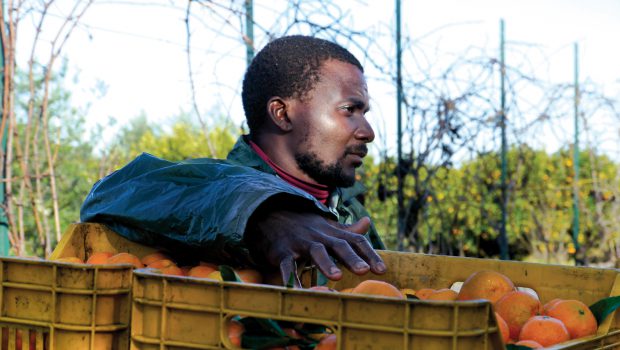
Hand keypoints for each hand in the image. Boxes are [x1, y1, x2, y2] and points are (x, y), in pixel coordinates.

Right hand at [245, 206, 385, 287]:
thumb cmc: (304, 225)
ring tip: (337, 277)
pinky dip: (292, 279)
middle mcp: (319, 236)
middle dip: (352, 258)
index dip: (369, 254)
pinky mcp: (282, 251)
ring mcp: (301, 242)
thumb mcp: (326, 225)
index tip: (382, 270)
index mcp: (332, 232)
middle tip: (365, 271)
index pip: (355, 240)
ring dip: (326, 263)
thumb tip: (367, 222)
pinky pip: (287, 265)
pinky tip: (299, 292)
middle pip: (339, 245)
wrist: (269, 212)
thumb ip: (347, 229)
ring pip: (316, 251)